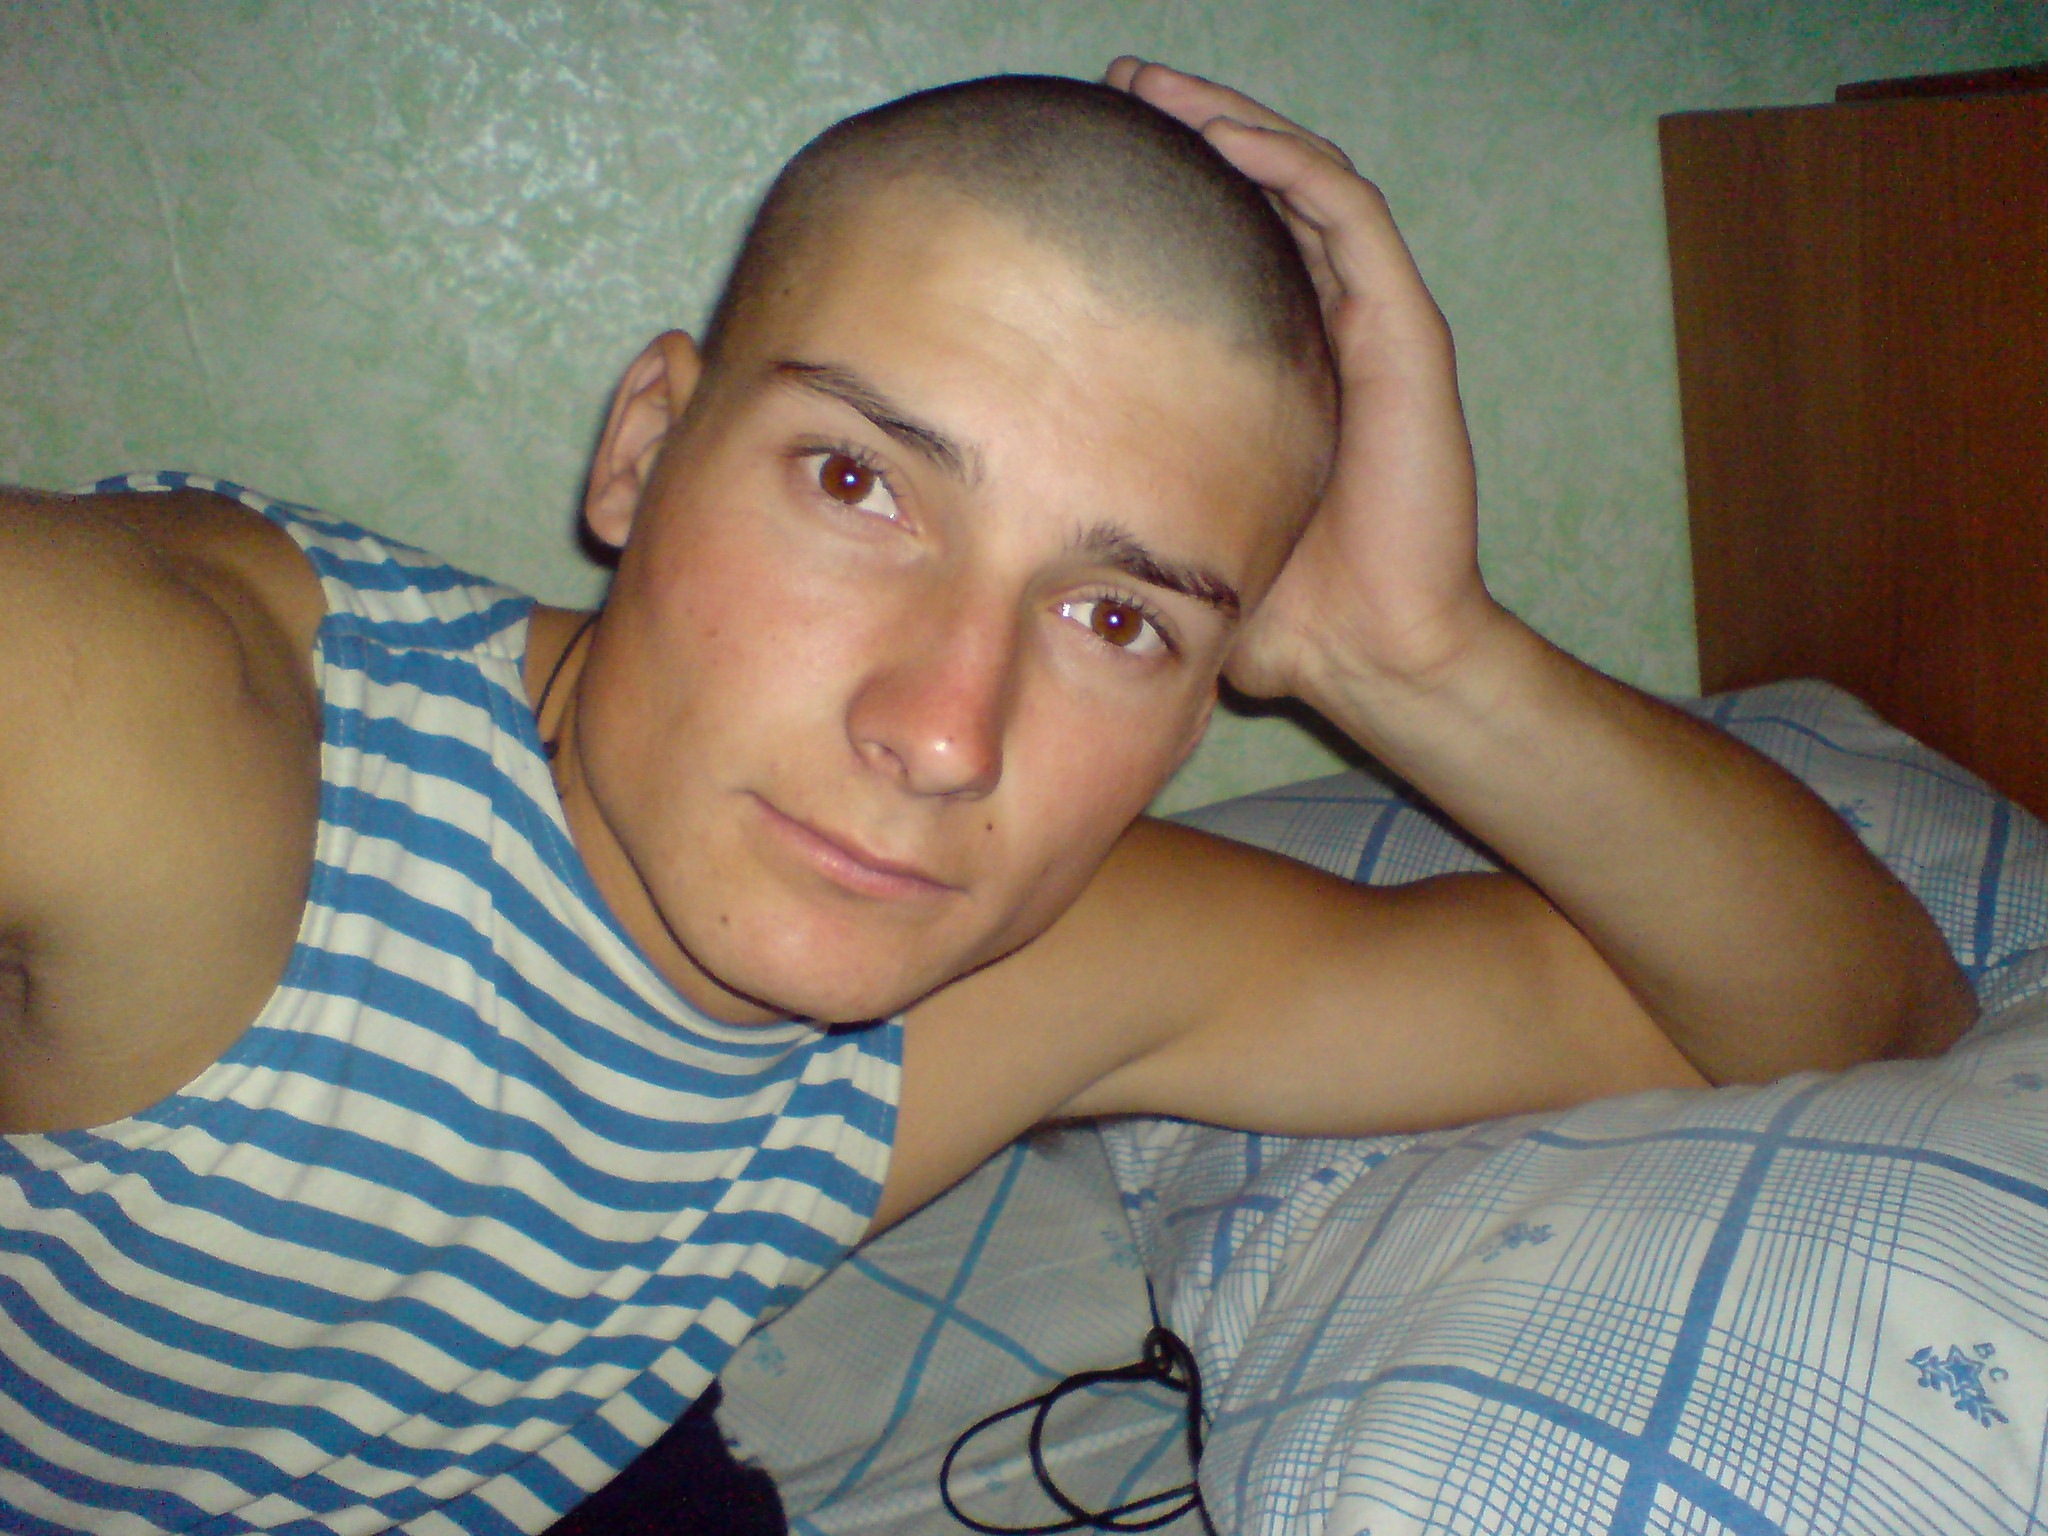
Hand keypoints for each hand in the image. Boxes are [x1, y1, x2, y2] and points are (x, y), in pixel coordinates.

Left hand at [1106, 59, 1502, 710]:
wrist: (1367, 651)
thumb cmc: (1276, 604)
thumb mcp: (1169, 523)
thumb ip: (1111, 489)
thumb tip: (999, 490)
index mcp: (1274, 358)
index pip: (1220, 238)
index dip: (1161, 186)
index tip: (1077, 159)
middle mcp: (1322, 323)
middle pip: (1259, 187)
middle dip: (1190, 125)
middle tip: (1114, 89)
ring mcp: (1367, 322)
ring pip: (1304, 178)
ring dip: (1233, 121)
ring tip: (1155, 88)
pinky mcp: (1405, 332)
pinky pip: (1350, 214)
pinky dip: (1290, 164)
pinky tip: (1226, 138)